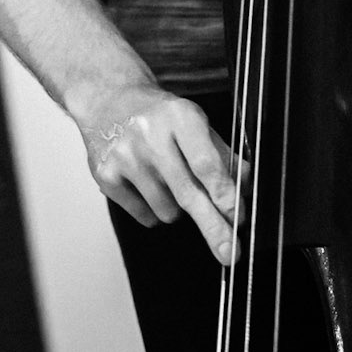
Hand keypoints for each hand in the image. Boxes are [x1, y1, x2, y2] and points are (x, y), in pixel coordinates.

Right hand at [75, 81, 246, 263]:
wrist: (109, 99)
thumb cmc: (159, 115)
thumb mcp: (195, 122)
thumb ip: (222, 155)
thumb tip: (245, 187)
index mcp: (179, 116)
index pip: (205, 163)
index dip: (224, 193)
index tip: (239, 217)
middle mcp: (150, 135)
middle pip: (188, 193)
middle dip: (213, 227)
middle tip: (231, 253)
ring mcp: (126, 157)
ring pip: (168, 211)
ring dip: (179, 208)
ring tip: (169, 180)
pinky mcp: (106, 177)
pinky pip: (145, 216)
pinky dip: (155, 210)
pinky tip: (148, 184)